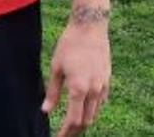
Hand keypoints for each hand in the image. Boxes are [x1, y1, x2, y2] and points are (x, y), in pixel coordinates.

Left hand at [43, 12, 110, 136]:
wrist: (90, 26)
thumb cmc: (69, 44)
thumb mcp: (56, 68)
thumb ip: (52, 92)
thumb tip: (45, 110)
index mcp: (78, 88)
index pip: (74, 120)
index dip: (66, 132)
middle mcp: (93, 90)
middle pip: (86, 121)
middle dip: (75, 131)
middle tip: (64, 134)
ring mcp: (103, 86)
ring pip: (95, 113)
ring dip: (84, 121)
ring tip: (73, 124)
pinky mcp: (108, 79)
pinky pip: (101, 102)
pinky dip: (93, 109)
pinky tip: (84, 108)